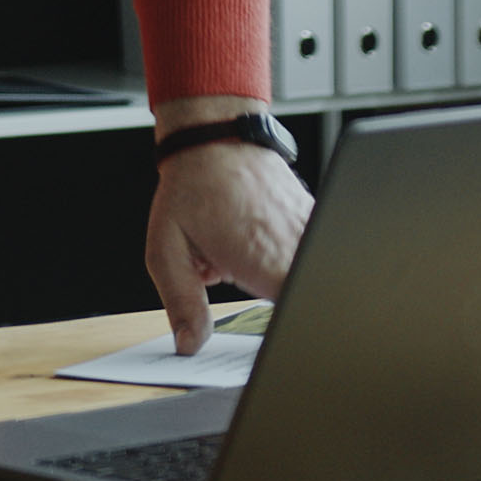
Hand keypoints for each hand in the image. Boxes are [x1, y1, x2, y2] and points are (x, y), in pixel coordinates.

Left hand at [146, 137, 311, 353]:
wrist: (215, 136)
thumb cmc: (191, 186)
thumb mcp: (166, 248)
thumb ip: (181, 302)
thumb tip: (190, 344)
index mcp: (261, 259)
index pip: (298, 313)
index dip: (288, 331)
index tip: (269, 334)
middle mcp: (295, 245)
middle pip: (304, 297)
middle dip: (270, 302)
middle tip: (232, 274)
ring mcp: (310, 230)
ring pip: (303, 275)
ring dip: (272, 277)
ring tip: (238, 253)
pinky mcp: (314, 219)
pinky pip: (304, 253)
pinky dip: (279, 257)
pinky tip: (253, 242)